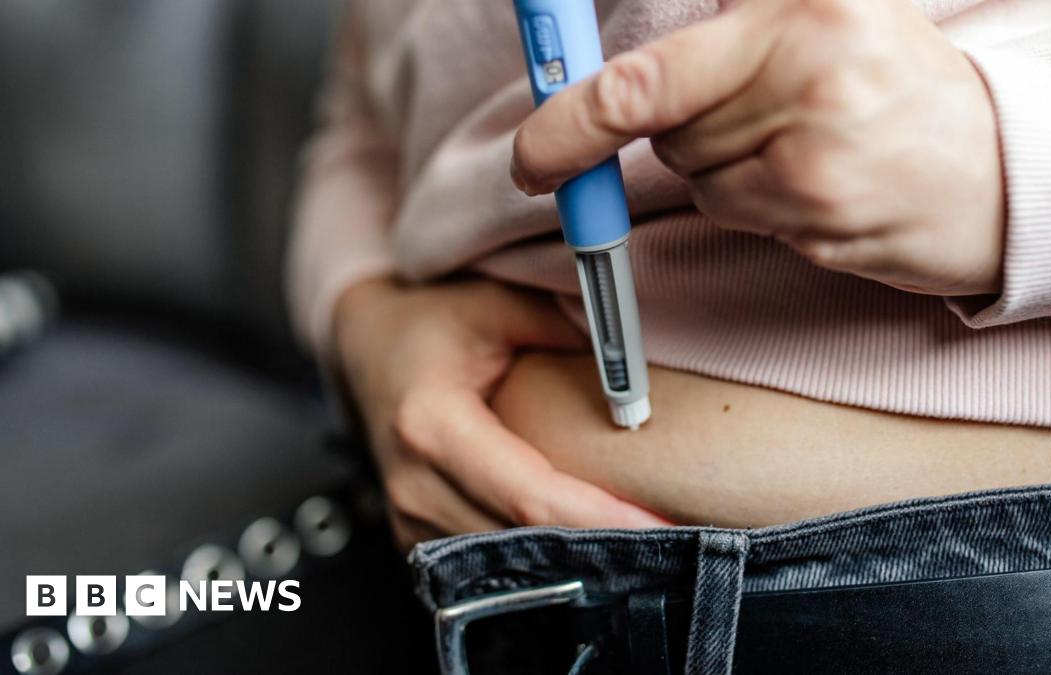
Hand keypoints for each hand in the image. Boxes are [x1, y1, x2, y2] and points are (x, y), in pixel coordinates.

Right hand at [333, 278, 668, 549]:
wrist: (364, 349)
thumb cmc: (428, 324)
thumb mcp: (492, 304)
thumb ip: (561, 326)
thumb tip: (633, 362)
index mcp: (430, 426)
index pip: (528, 496)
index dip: (598, 518)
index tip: (659, 523)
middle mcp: (415, 486)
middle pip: (524, 542)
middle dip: (600, 546)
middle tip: (673, 539)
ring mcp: (411, 520)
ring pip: (510, 563)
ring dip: (576, 558)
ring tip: (644, 542)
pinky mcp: (418, 537)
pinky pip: (490, 560)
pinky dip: (543, 556)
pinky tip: (589, 542)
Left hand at [511, 0, 1003, 296]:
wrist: (1009, 168)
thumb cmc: (906, 85)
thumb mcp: (831, 13)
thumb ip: (737, 21)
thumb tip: (620, 71)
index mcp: (799, 16)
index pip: (646, 81)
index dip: (570, 121)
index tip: (531, 158)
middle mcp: (804, 83)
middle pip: (666, 133)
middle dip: (688, 129)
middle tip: (762, 114)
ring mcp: (813, 165)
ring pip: (698, 182)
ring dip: (728, 170)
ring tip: (807, 147)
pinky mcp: (821, 224)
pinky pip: (739, 220)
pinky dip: (760, 207)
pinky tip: (819, 185)